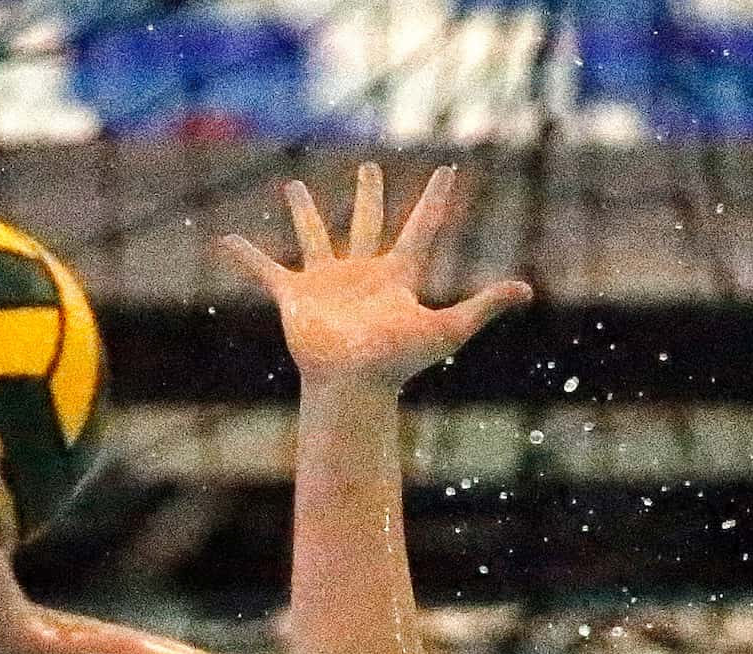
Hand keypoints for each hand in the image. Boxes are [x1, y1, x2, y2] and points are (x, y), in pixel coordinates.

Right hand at [219, 164, 530, 389]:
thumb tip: (527, 289)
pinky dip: (245, 258)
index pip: (422, 228)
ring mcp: (326, 284)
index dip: (436, 200)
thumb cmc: (397, 361)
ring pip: (314, 237)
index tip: (448, 170)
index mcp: (397, 276)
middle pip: (366, 224)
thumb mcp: (448, 328)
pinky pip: (265, 271)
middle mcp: (362, 274)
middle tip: (369, 169)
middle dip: (368, 196)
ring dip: (303, 213)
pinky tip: (225, 242)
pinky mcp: (295, 297)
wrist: (351, 386)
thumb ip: (484, 306)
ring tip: (294, 186)